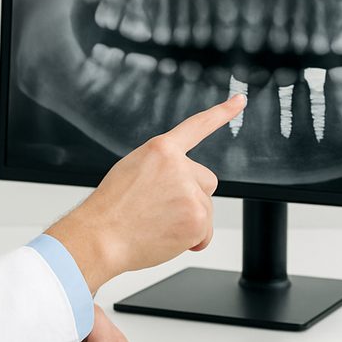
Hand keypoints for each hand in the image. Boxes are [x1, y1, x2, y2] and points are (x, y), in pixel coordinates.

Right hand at [46, 94, 245, 291]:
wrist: (100, 238)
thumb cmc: (111, 209)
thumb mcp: (133, 171)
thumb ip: (163, 169)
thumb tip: (182, 184)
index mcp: (161, 150)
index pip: (197, 125)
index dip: (221, 112)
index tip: (240, 100)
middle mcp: (179, 166)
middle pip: (206, 181)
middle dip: (193, 196)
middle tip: (164, 208)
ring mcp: (190, 192)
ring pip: (205, 208)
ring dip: (189, 220)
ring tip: (157, 224)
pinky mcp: (197, 218)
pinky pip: (205, 233)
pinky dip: (192, 240)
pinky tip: (167, 238)